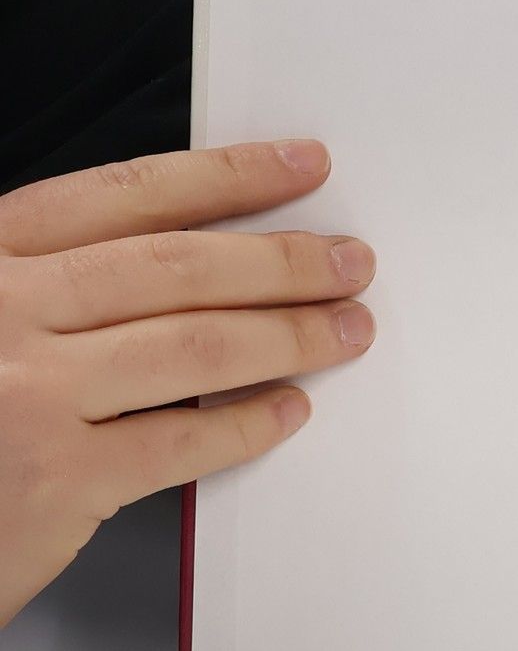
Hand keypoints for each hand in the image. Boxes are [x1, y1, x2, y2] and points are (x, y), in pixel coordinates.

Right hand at [0, 140, 376, 626]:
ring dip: (290, 336)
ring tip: (346, 329)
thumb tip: (200, 261)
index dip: (226, 176)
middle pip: (176, 268)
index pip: (124, 196)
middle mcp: (1, 313)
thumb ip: (56, 283)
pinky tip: (287, 411)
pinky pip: (182, 443)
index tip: (301, 166)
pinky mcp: (51, 484)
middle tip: (351, 261)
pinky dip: (247, 425)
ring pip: (195, 349)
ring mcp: (24, 398)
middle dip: (282, 261)